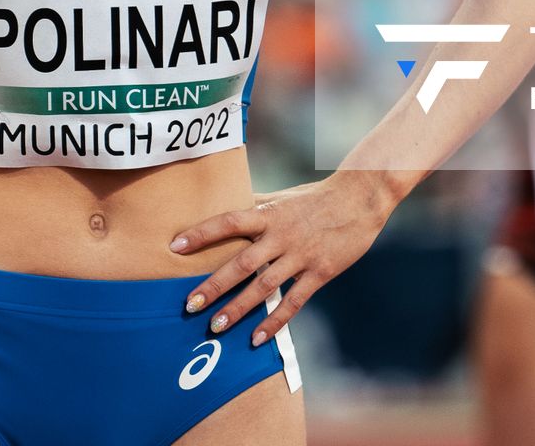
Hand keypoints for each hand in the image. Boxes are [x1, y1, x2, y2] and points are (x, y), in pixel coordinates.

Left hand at [168, 171, 395, 345]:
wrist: (359, 198)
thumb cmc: (315, 197)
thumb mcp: (282, 197)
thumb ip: (255, 203)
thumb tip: (224, 199)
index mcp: (269, 213)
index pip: (229, 221)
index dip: (202, 233)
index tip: (175, 246)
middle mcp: (282, 235)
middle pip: (242, 263)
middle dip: (214, 285)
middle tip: (189, 305)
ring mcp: (301, 255)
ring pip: (265, 286)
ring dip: (239, 308)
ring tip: (216, 327)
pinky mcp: (321, 272)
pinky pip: (294, 301)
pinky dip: (274, 321)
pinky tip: (257, 338)